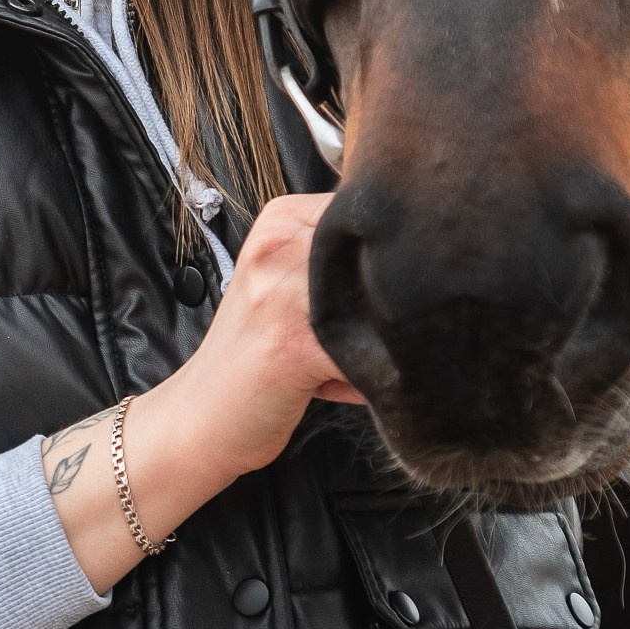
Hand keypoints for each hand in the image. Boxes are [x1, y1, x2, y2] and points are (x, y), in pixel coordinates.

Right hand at [39, 194, 365, 590]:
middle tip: (386, 334)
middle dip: (398, 299)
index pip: (369, 211)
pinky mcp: (294, 342)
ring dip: (388, 339)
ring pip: (381, 303)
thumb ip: (338, 260)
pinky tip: (348, 387)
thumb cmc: (256, 355)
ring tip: (361, 362)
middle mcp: (279, 243)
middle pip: (381, 254)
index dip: (398, 252)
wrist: (200, 417)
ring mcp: (283, 290)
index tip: (404, 284)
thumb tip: (429, 252)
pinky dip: (373, 376)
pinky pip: (368, 351)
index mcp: (280, 218)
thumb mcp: (286, 284)